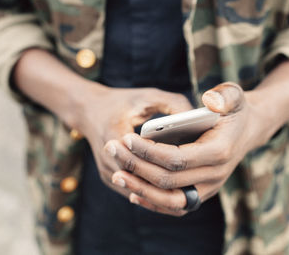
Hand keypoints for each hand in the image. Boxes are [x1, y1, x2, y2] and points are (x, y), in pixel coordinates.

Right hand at [76, 85, 192, 196]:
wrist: (89, 110)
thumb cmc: (123, 101)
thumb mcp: (149, 96)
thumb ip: (174, 104)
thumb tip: (198, 120)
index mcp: (113, 133)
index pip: (144, 158)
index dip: (168, 162)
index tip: (193, 161)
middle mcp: (107, 159)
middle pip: (143, 180)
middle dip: (170, 180)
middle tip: (197, 179)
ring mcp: (107, 173)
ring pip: (138, 191)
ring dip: (162, 190)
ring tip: (190, 186)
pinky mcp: (110, 179)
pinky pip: (134, 191)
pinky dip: (153, 190)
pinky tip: (175, 188)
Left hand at [106, 82, 274, 215]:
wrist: (247, 130)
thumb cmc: (235, 110)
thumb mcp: (234, 95)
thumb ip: (225, 95)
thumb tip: (209, 101)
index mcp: (219, 152)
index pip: (177, 159)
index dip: (149, 152)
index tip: (126, 138)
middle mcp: (216, 176)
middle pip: (169, 181)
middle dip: (137, 168)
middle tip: (112, 150)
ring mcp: (209, 188)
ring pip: (171, 200)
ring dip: (141, 190)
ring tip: (117, 176)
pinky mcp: (202, 193)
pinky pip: (176, 205)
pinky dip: (153, 201)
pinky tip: (133, 192)